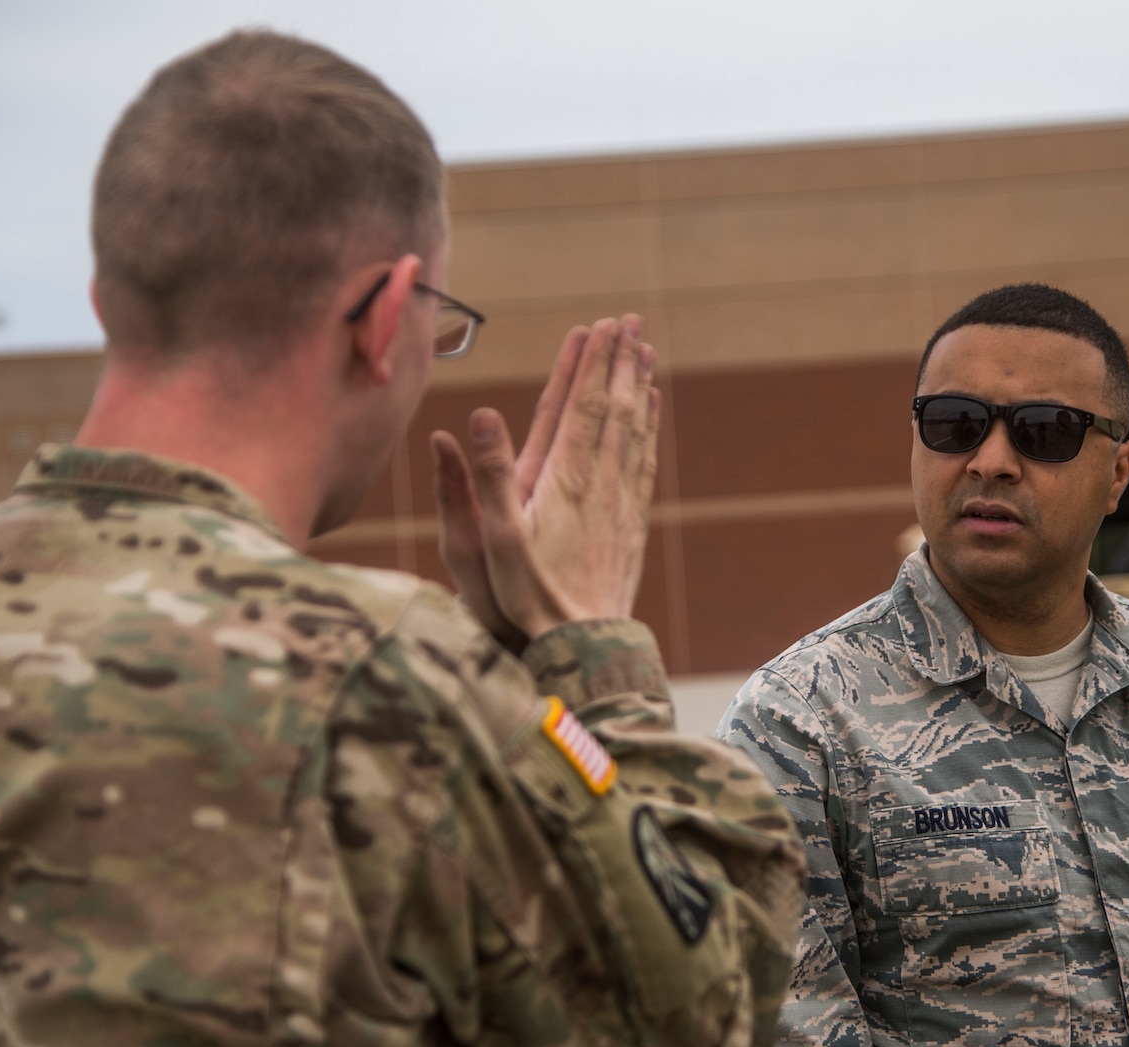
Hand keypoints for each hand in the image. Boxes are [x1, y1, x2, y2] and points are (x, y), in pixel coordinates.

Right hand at [431, 315, 660, 647]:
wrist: (583, 645)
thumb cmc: (527, 596)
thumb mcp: (492, 539)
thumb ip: (485, 478)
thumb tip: (476, 417)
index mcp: (565, 479)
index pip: (582, 405)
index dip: (591, 363)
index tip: (601, 324)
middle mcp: (600, 483)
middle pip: (615, 408)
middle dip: (620, 361)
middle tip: (629, 320)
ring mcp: (621, 502)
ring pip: (635, 430)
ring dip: (639, 386)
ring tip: (644, 351)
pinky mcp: (631, 522)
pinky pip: (643, 461)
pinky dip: (648, 427)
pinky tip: (651, 410)